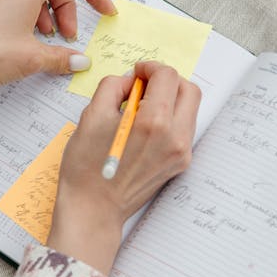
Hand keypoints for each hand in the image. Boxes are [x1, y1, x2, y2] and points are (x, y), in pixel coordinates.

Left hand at [0, 0, 115, 85]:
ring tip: (48, 42)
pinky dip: (31, 16)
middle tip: (70, 39)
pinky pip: (18, 0)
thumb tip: (79, 61)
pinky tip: (27, 42)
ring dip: (50, 15)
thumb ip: (61, 57)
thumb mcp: (31, 57)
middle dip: (70, 10)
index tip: (105, 11)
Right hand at [47, 62, 200, 275]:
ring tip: (142, 106)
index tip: (137, 72)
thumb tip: (130, 81)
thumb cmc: (86, 167)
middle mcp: (175, 137)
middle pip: (189, 90)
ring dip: (171, 98)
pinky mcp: (180, 164)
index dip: (151, 68)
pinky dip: (170, 118)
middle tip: (144, 84)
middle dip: (167, 80)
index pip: (167, 77)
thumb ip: (113, 87)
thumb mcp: (91, 116)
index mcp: (153, 122)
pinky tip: (146, 126)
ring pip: (190, 110)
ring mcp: (182, 153)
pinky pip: (184, 129)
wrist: (93, 209)